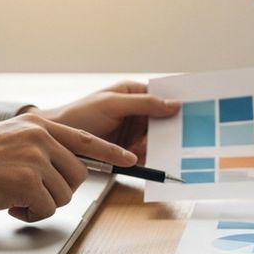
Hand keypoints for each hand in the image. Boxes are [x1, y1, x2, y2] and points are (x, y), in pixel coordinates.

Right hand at [0, 113, 137, 221]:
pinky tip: (8, 206)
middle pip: (78, 175)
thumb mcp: (8, 138)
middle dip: (59, 192)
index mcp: (37, 124)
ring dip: (41, 205)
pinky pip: (47, 209)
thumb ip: (37, 146)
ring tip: (12, 198)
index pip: (85, 139)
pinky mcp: (26, 181)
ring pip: (64, 195)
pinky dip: (30, 215)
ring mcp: (35, 158)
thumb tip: (64, 169)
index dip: (111, 152)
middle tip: (30, 194)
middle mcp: (40, 137)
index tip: (131, 159)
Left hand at [29, 81, 180, 161]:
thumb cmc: (79, 114)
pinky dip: (150, 158)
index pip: (163, 96)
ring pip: (157, 139)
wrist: (58, 141)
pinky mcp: (129, 151)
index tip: (195, 110)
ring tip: (149, 147)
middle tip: (182, 136)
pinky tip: (150, 160)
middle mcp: (137, 112)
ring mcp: (133, 132)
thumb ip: (144, 103)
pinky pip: (147, 154)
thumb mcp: (113, 104)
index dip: (179, 102)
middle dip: (170, 129)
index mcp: (134, 93)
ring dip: (158, 145)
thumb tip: (174, 104)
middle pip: (164, 120)